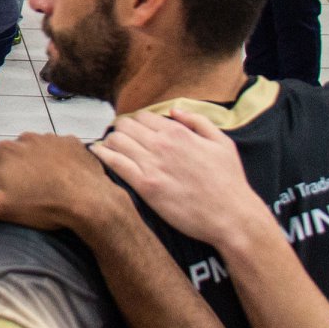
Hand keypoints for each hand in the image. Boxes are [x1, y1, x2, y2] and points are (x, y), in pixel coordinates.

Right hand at [0, 133, 127, 232]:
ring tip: (49, 194)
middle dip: (17, 180)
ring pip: (35, 157)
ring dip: (38, 171)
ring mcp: (50, 138)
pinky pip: (60, 154)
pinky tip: (66, 183)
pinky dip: (60, 165)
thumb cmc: (41, 206)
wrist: (89, 201)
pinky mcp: (74, 142)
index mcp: (2, 151)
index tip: (10, 208)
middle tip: (30, 203)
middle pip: (12, 163)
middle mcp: (24, 137)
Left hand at [90, 110, 275, 252]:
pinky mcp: (145, 186)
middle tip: (118, 137)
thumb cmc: (230, 181)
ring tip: (107, 146)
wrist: (232, 216)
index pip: (142, 116)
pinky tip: (96, 152)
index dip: (136, 122)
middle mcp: (162, 145)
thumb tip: (174, 110)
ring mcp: (152, 165)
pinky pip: (115, 163)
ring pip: (116, 141)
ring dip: (109, 141)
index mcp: (178, 132)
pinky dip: (102, 155)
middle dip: (120, 129)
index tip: (133, 129)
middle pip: (125, 126)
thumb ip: (197, 121)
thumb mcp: (222, 142)